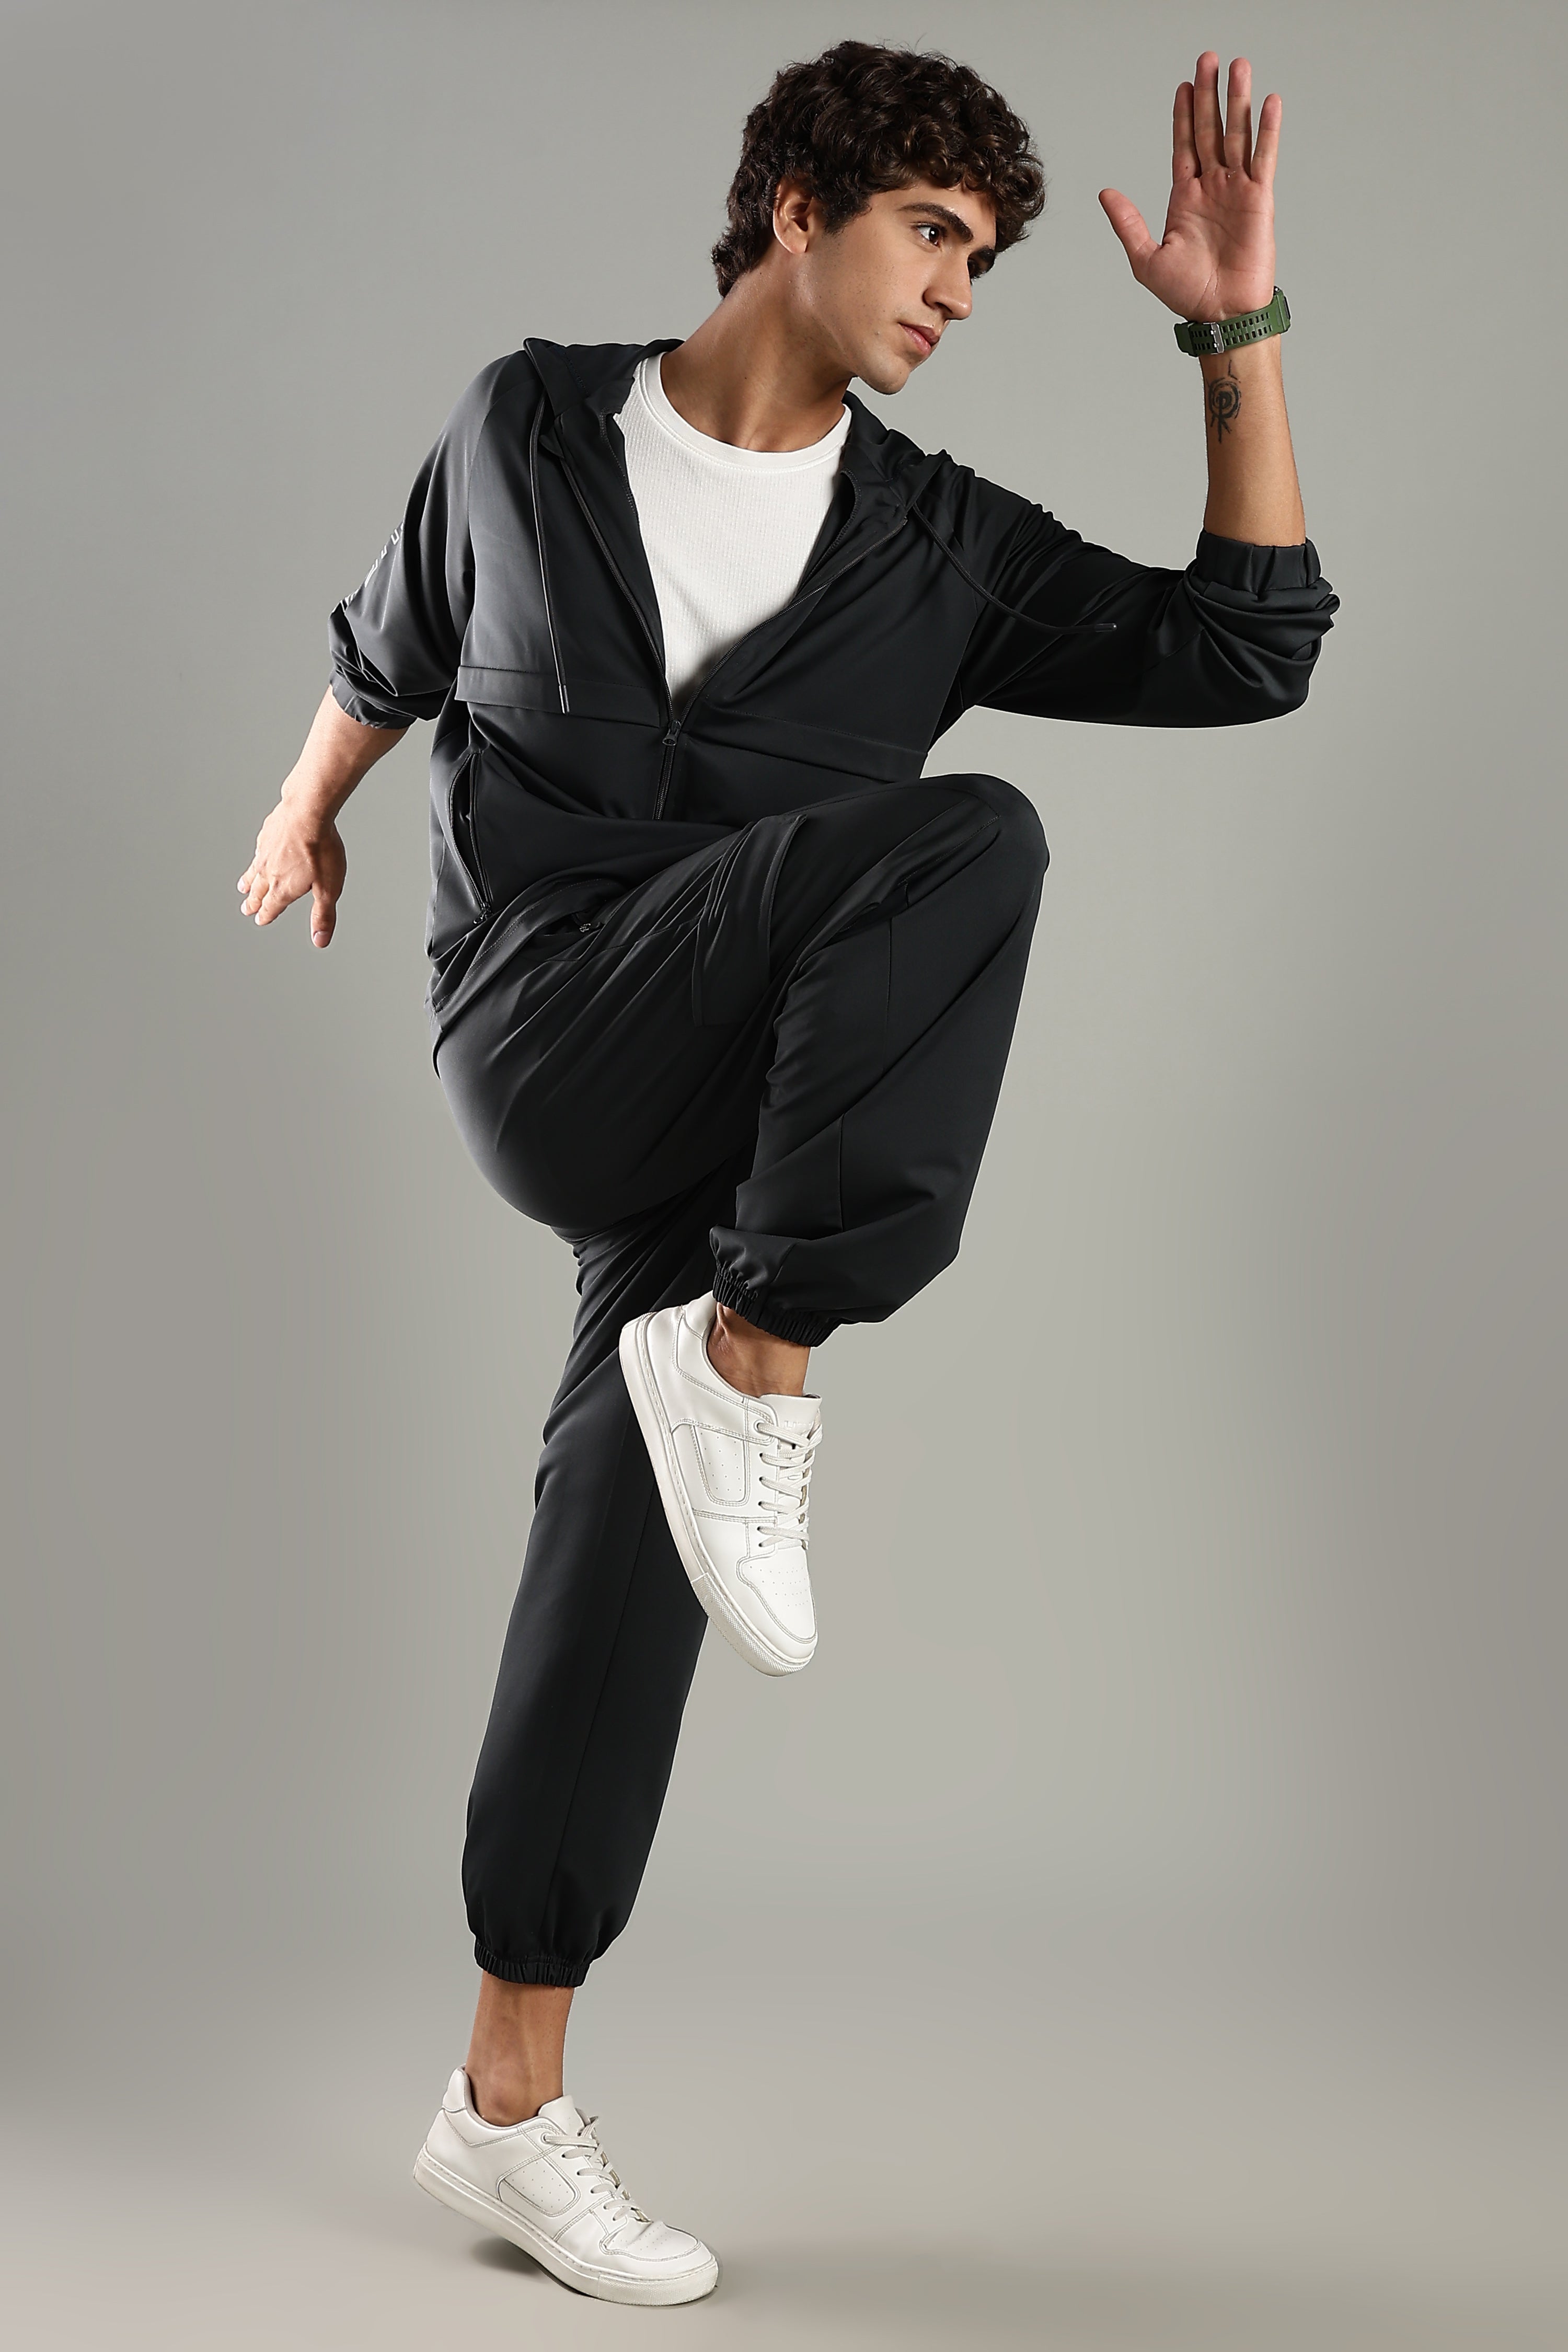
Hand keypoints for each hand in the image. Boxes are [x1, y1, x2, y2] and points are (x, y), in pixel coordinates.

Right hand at [238, 792, 346, 946]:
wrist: (308, 812)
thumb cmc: (320, 849)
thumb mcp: (328, 889)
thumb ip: (323, 916)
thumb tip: (320, 941)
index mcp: (282, 888)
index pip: (271, 907)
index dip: (266, 916)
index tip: (260, 921)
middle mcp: (269, 871)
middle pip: (258, 891)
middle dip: (253, 902)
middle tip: (246, 909)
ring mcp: (265, 851)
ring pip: (254, 870)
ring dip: (249, 881)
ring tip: (243, 886)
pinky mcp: (267, 833)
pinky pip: (259, 850)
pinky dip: (257, 858)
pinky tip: (259, 855)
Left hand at [1099, 52, 1279, 321]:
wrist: (1219, 315)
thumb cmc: (1186, 294)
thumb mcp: (1146, 259)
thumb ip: (1128, 223)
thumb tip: (1106, 193)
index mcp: (1185, 197)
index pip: (1183, 144)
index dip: (1183, 114)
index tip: (1184, 84)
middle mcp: (1212, 187)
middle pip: (1209, 129)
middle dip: (1209, 94)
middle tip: (1209, 58)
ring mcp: (1236, 190)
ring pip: (1237, 135)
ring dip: (1238, 100)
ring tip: (1239, 66)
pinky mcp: (1259, 199)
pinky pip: (1264, 158)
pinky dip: (1267, 130)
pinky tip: (1269, 102)